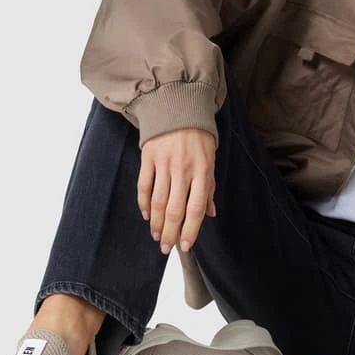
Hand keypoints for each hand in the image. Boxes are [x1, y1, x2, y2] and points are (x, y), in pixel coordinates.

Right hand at [137, 127, 216, 253]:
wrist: (178, 106)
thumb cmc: (198, 138)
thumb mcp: (210, 161)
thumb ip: (208, 188)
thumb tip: (210, 214)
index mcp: (202, 171)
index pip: (196, 208)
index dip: (191, 230)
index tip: (185, 245)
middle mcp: (183, 169)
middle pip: (175, 209)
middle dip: (170, 233)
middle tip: (166, 248)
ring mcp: (164, 163)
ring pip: (158, 201)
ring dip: (156, 223)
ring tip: (157, 236)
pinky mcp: (148, 157)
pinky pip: (144, 186)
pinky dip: (144, 203)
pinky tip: (147, 216)